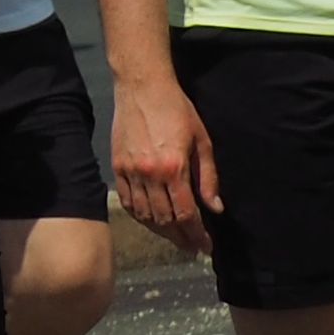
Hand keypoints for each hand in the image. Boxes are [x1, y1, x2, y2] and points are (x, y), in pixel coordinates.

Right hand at [109, 68, 217, 247]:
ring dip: (161, 230)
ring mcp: (130, 171)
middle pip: (165, 219)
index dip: (197, 234)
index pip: (186, 214)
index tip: (206, 246)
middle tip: (193, 247)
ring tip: (175, 237)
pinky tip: (151, 220)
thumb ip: (209, 178)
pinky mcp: (117, 166)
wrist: (142, 87)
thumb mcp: (202, 142)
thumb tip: (216, 208)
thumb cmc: (177, 110)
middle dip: (181, 238)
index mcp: (174, 168)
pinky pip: (127, 201)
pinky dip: (140, 216)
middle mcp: (149, 174)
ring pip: (144, 214)